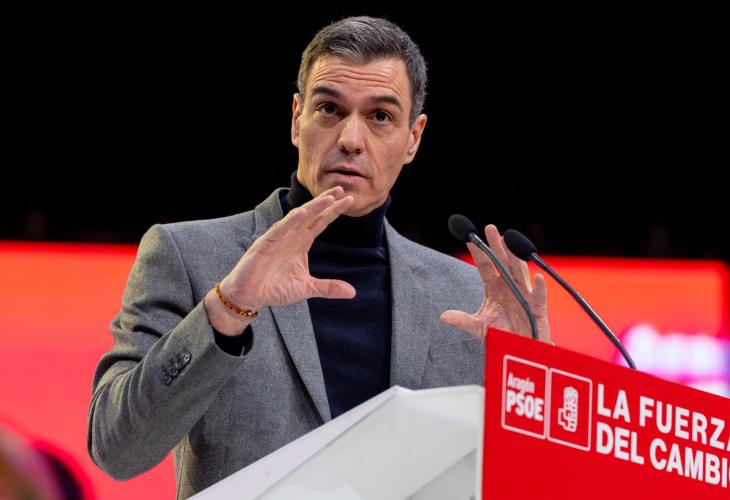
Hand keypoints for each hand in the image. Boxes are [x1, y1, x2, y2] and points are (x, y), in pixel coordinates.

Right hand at [205, 187, 354, 334]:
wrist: (250, 296)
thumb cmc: (275, 289)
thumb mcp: (307, 288)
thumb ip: (328, 287)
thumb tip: (352, 293)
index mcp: (302, 242)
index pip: (321, 222)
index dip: (334, 211)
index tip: (350, 199)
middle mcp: (291, 236)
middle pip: (312, 215)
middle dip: (326, 202)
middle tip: (341, 188)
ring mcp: (278, 238)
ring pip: (297, 218)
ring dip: (312, 208)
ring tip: (328, 198)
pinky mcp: (264, 245)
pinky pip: (278, 230)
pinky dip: (289, 222)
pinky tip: (300, 213)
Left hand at [440, 224, 550, 342]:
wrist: (520, 349)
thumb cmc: (501, 334)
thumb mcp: (479, 327)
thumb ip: (463, 321)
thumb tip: (443, 316)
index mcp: (494, 288)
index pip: (485, 267)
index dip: (478, 253)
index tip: (469, 238)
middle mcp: (509, 287)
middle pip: (503, 263)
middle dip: (496, 246)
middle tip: (490, 228)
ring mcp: (524, 295)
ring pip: (520, 272)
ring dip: (515, 257)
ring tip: (510, 241)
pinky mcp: (537, 310)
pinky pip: (539, 297)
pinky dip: (540, 288)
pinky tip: (538, 278)